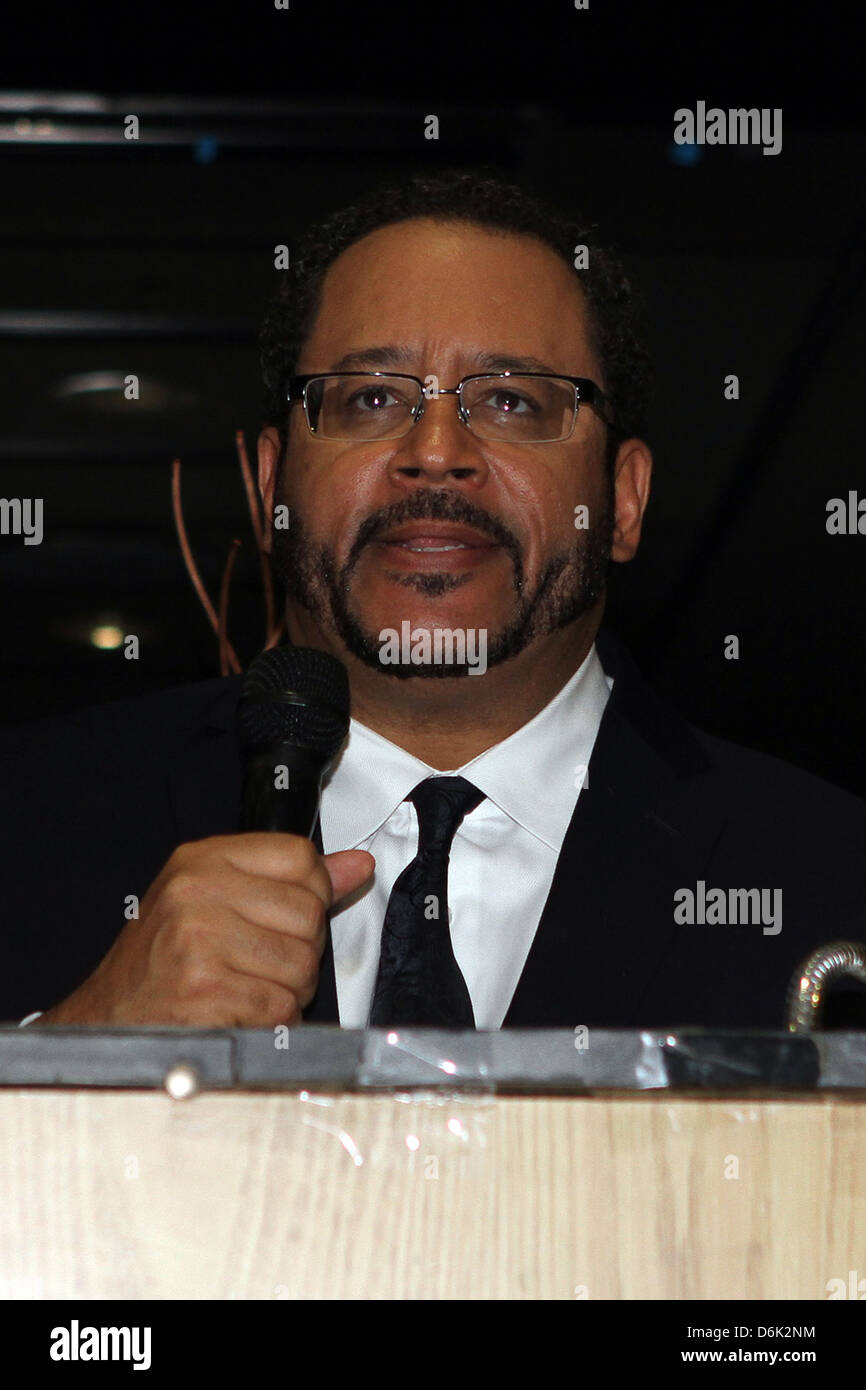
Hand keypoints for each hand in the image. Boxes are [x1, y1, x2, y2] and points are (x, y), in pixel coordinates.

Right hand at [35, 834, 373, 1026]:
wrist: (108, 1019)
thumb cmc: (162, 961)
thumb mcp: (215, 900)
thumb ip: (290, 881)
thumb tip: (357, 866)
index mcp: (203, 860)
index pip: (300, 856)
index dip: (312, 892)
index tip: (287, 916)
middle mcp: (198, 892)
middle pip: (309, 913)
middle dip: (299, 949)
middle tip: (258, 963)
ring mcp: (200, 940)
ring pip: (303, 964)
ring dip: (287, 990)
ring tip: (245, 988)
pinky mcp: (206, 989)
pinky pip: (281, 1006)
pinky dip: (270, 1021)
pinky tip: (238, 1012)